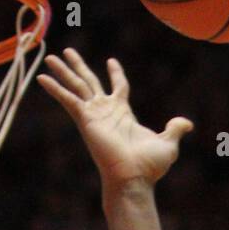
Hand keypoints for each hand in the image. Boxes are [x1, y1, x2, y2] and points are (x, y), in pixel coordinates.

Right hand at [38, 49, 192, 190]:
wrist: (134, 178)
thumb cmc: (149, 166)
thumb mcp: (168, 144)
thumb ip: (175, 130)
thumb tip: (187, 124)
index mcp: (124, 113)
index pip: (118, 87)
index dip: (116, 74)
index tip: (112, 61)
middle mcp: (106, 111)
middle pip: (90, 82)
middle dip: (79, 66)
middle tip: (67, 51)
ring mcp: (94, 114)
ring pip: (77, 86)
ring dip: (63, 72)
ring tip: (49, 57)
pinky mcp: (85, 119)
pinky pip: (68, 100)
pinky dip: (55, 89)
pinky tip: (41, 78)